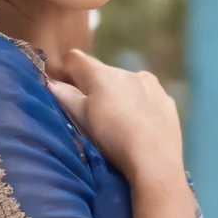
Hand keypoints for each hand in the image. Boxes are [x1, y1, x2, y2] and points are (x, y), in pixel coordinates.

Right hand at [47, 50, 183, 183]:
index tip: (63, 85)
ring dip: (118, 93)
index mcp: (101, 74)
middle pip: (102, 72)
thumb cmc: (112, 139)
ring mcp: (149, 83)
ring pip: (126, 82)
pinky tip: (141, 122)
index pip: (75, 58)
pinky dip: (140, 102)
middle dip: (94, 85)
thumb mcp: (84, 120)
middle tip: (92, 111)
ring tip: (120, 120)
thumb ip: (68, 98)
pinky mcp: (165, 98)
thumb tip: (51, 83)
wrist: (154, 159)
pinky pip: (147, 93)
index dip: (66, 69)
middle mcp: (125, 71)